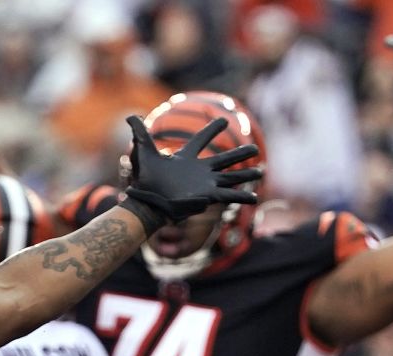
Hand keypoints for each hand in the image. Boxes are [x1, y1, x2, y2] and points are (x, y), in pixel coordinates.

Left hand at [118, 116, 260, 235]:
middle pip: (224, 160)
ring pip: (231, 177)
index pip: (201, 140)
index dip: (212, 130)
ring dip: (246, 174)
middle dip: (240, 154)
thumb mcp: (144, 153)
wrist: (147, 203)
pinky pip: (228, 196)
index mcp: (186, 159)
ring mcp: (205, 184)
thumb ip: (140, 134)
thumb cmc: (145, 180)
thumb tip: (130, 116)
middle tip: (255, 148)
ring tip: (262, 171)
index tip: (223, 120)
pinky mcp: (208, 197)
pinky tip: (255, 198)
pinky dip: (241, 197)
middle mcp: (199, 171)